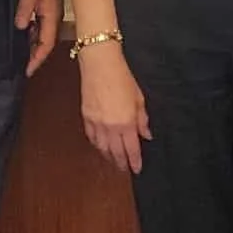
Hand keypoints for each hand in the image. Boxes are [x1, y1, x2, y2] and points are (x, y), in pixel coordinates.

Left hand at [15, 0, 62, 76]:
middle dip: (36, 55)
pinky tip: (25, 31)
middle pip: (46, 42)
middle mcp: (54, 16)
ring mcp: (52, 10)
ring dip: (35, 44)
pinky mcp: (49, 3)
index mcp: (52, 16)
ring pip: (44, 33)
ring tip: (23, 53)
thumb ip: (24, 11)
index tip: (28, 71)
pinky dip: (34, 31)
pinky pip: (42, 23)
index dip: (37, 59)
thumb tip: (21, 28)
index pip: (46, 44)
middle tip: (24, 66)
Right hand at [78, 43, 151, 172]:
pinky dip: (97, 144)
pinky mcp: (86, 117)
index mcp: (127, 122)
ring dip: (108, 156)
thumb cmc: (121, 77)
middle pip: (116, 152)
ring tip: (114, 160)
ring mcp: (96, 123)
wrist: (100, 63)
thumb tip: (146, 134)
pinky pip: (92, 137)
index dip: (135, 162)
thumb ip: (142, 119)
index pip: (132, 149)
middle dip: (121, 163)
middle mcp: (111, 126)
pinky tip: (101, 146)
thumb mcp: (138, 98)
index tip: (137, 169)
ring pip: (102, 148)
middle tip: (125, 169)